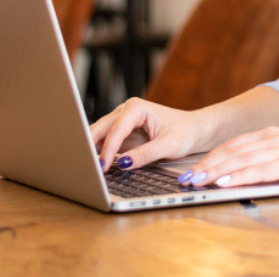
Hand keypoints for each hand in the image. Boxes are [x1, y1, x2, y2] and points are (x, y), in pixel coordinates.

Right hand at [90, 97, 204, 171]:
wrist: (193, 130)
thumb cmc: (185, 132)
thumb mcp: (169, 145)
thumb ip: (146, 154)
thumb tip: (123, 163)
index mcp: (136, 107)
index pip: (116, 129)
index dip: (108, 149)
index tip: (102, 166)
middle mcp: (125, 111)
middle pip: (100, 129)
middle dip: (90, 147)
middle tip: (85, 169)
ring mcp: (121, 123)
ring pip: (98, 136)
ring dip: (92, 151)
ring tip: (85, 170)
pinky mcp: (121, 135)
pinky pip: (104, 144)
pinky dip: (98, 154)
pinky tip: (94, 167)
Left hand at [182, 127, 278, 190]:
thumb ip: (266, 161)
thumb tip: (238, 175)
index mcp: (272, 134)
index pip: (233, 145)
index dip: (210, 158)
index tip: (190, 170)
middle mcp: (275, 138)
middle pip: (233, 151)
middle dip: (206, 166)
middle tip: (186, 179)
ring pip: (243, 159)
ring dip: (218, 171)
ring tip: (199, 182)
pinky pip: (262, 170)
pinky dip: (242, 176)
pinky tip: (227, 182)